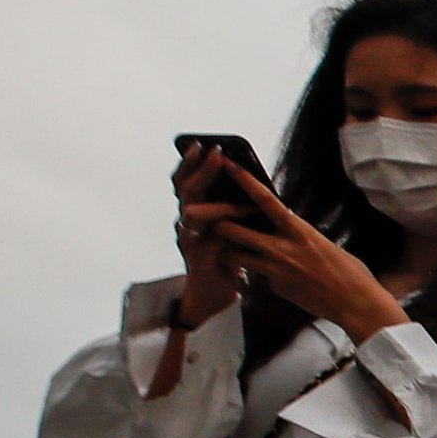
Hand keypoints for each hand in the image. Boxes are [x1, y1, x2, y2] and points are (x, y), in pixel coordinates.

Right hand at [168, 144, 252, 322]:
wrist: (215, 293)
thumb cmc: (227, 254)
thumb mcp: (231, 226)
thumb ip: (234, 205)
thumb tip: (251, 178)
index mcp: (192, 211)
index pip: (185, 181)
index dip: (190, 163)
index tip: (202, 144)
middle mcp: (185, 222)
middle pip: (185, 190)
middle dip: (201, 171)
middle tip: (216, 155)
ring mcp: (189, 240)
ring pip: (193, 214)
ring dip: (219, 204)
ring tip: (242, 199)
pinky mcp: (199, 259)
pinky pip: (210, 241)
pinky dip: (228, 232)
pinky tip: (244, 226)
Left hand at [201, 168, 405, 343]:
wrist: (356, 304)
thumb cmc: (349, 272)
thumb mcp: (323, 244)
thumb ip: (299, 236)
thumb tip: (285, 232)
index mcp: (299, 230)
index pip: (266, 200)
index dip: (245, 181)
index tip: (230, 165)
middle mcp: (283, 248)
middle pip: (235, 231)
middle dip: (220, 224)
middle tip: (213, 220)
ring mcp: (276, 270)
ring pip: (236, 257)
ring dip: (229, 252)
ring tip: (228, 251)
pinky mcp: (275, 288)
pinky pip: (259, 277)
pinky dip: (261, 276)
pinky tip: (276, 279)